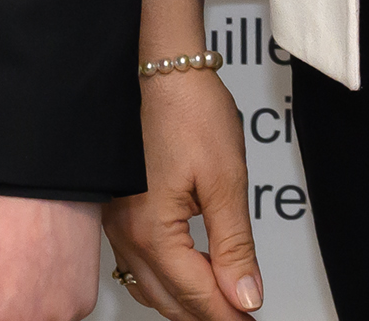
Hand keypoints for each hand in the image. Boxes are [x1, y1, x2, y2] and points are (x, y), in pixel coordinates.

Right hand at [102, 70, 261, 316]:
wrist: (164, 72)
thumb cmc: (191, 113)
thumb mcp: (225, 180)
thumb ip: (234, 245)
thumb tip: (245, 295)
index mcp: (152, 231)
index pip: (195, 293)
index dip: (228, 314)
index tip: (251, 320)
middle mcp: (127, 234)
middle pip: (170, 299)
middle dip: (208, 315)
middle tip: (242, 318)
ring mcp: (118, 225)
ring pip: (150, 288)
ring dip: (185, 304)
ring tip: (221, 306)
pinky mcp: (120, 212)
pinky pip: (140, 266)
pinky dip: (166, 283)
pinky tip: (188, 280)